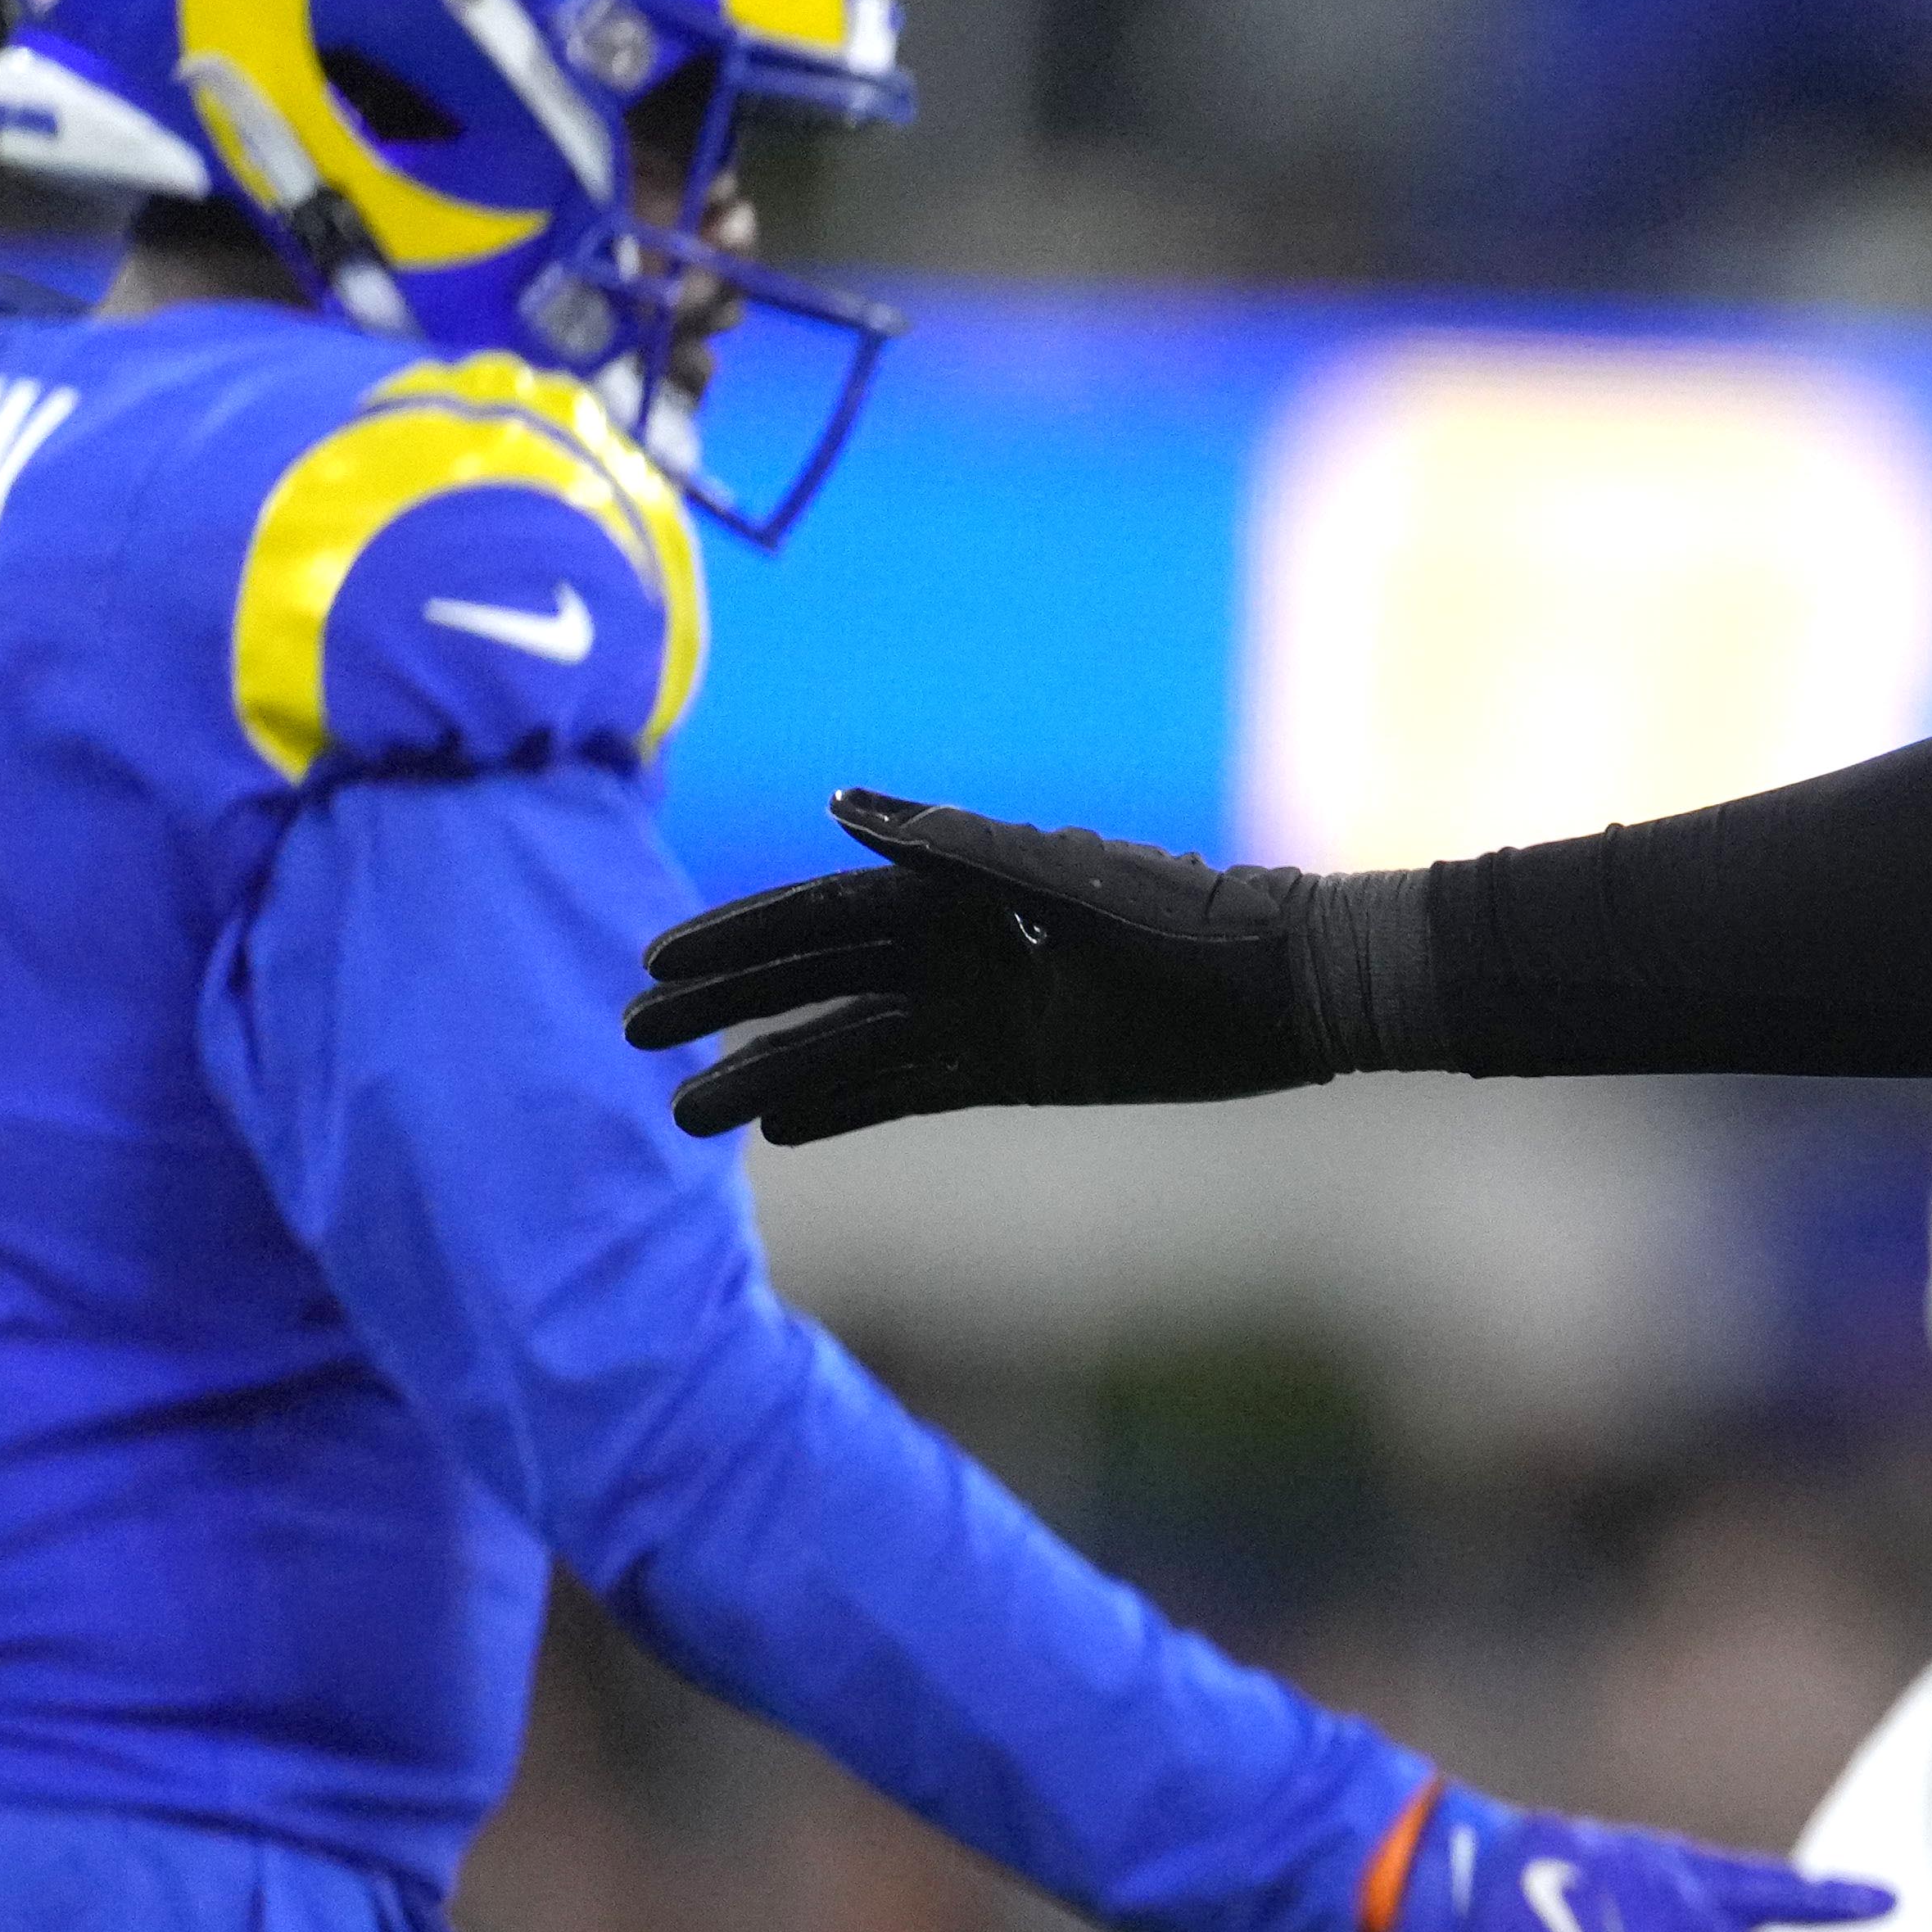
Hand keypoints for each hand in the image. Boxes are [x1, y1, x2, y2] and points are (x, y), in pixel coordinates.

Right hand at [631, 791, 1412, 1147]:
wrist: (1298, 987)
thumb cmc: (1198, 919)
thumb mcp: (1072, 884)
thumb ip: (958, 850)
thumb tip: (841, 804)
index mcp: (964, 886)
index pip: (824, 912)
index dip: (741, 939)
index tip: (657, 960)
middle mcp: (963, 944)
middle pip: (820, 976)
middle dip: (730, 1006)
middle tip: (633, 1040)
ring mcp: (989, 1007)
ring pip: (855, 1042)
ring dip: (772, 1073)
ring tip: (686, 1116)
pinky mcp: (1024, 1066)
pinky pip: (914, 1087)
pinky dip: (849, 1107)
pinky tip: (777, 1127)